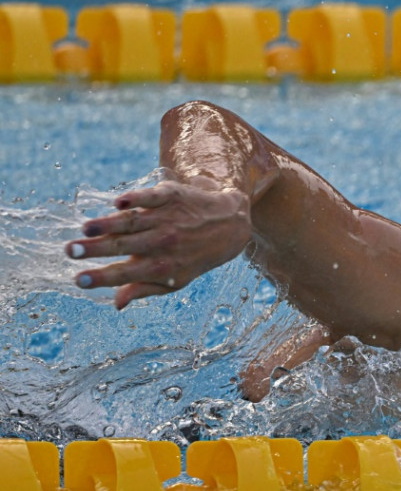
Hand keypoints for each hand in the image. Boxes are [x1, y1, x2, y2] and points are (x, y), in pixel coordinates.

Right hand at [66, 180, 251, 308]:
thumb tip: (116, 305)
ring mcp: (167, 218)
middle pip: (124, 246)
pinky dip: (136, 199)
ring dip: (108, 224)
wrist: (229, 225)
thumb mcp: (176, 279)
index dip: (102, 277)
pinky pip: (151, 197)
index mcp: (162, 266)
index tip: (78, 280)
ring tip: (85, 228)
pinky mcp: (171, 195)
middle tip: (70, 251)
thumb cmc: (194, 256)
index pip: (127, 274)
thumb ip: (144, 289)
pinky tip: (119, 203)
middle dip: (96, 249)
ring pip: (133, 222)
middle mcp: (164, 242)